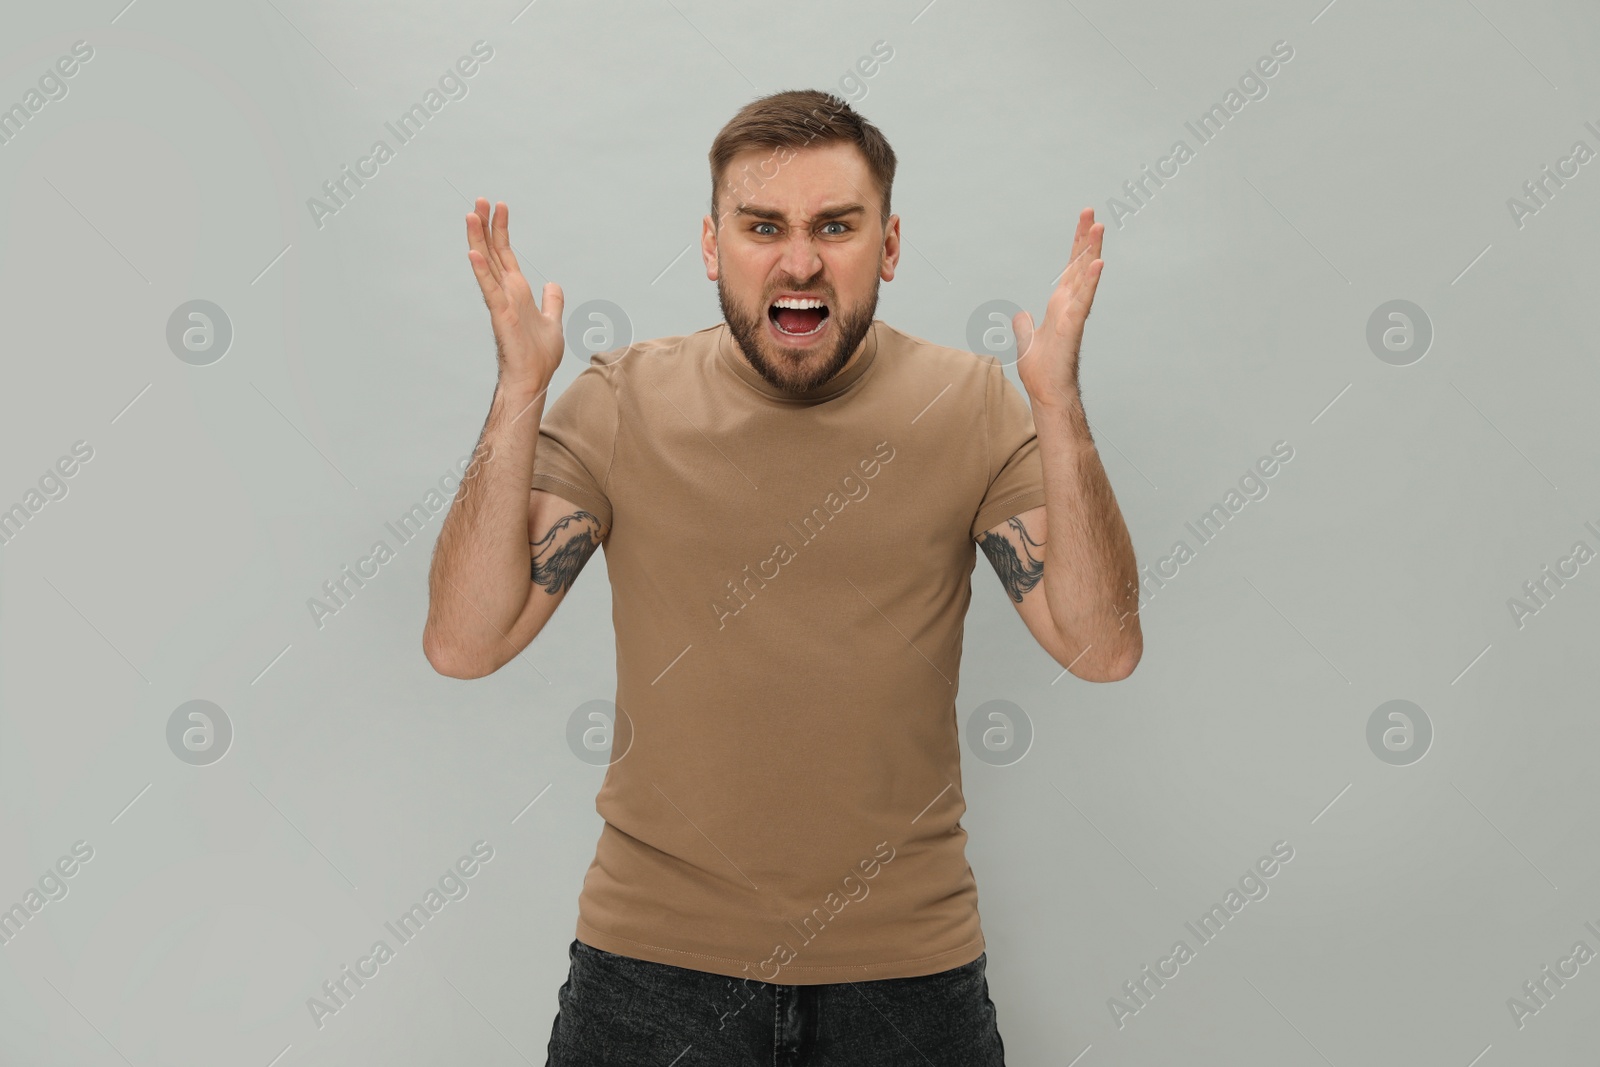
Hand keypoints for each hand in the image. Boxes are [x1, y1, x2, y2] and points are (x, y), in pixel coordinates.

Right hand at [465, 198, 563, 392]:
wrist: (534, 378)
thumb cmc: (539, 355)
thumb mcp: (553, 321)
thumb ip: (552, 302)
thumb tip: (552, 285)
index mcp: (518, 291)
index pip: (507, 254)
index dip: (502, 230)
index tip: (499, 206)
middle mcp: (507, 292)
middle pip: (493, 252)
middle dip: (487, 226)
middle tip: (479, 200)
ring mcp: (501, 302)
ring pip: (487, 265)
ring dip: (478, 240)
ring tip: (471, 215)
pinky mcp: (501, 314)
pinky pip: (490, 289)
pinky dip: (482, 271)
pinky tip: (474, 254)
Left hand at [1014, 207, 1103, 408]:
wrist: (1046, 393)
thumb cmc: (1042, 371)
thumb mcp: (1026, 341)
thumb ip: (1024, 325)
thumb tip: (1020, 314)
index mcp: (1059, 305)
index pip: (1069, 268)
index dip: (1076, 244)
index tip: (1084, 221)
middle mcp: (1069, 305)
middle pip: (1079, 265)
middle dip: (1085, 239)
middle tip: (1091, 212)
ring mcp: (1073, 315)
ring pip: (1084, 277)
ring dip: (1092, 252)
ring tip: (1099, 228)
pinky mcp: (1073, 327)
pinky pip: (1083, 300)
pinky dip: (1089, 282)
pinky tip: (1097, 264)